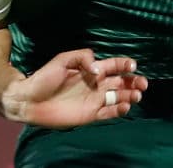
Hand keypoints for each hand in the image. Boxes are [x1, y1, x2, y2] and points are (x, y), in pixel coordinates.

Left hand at [1, 49, 146, 127]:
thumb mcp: (62, 60)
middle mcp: (95, 84)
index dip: (124, 65)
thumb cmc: (45, 77)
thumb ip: (81, 57)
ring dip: (129, 96)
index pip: (113, 66)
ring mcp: (94, 100)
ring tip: (136, 95)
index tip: (132, 65)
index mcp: (91, 70)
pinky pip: (109, 113)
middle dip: (133, 82)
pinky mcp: (90, 115)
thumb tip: (97, 66)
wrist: (30, 100)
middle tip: (142, 83)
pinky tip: (124, 107)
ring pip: (118, 97)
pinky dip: (119, 111)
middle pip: (121, 82)